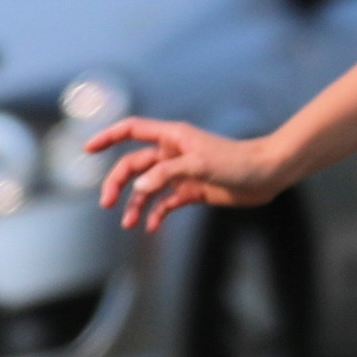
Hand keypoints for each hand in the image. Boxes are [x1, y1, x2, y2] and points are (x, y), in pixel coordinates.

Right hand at [86, 116, 281, 229]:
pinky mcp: (191, 191)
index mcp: (172, 137)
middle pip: (134, 165)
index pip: (132, 130)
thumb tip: (137, 189)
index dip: (109, 137)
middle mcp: (172, 154)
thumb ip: (165, 174)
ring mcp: (181, 173)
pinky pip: (165, 203)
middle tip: (107, 203)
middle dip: (118, 183)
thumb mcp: (199, 165)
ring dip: (135, 205)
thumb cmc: (237, 161)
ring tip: (128, 223)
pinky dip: (156, 214)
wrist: (268, 175)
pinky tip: (151, 226)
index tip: (88, 150)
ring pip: (147, 188)